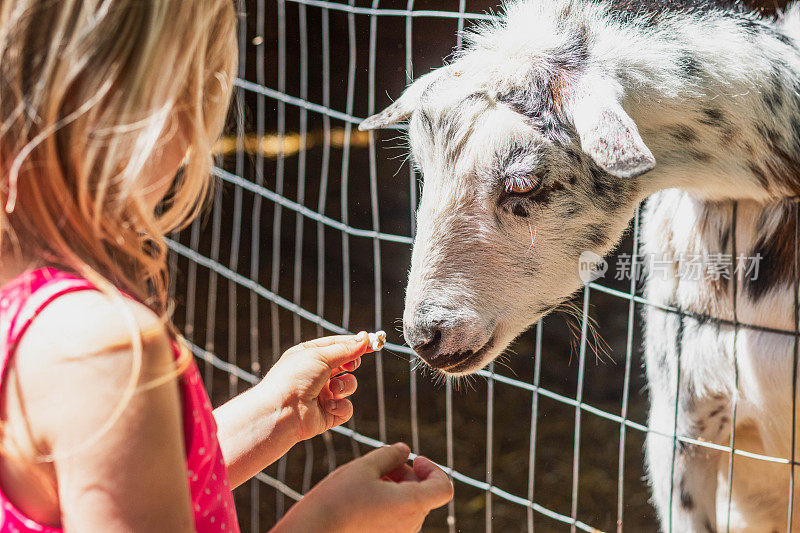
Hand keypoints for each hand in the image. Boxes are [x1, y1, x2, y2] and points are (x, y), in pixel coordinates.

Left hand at [261, 332, 371, 442]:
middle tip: (349, 365)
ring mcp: (322, 394)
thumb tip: (365, 339)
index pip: (337, 345)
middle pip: (346, 364)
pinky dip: (341, 406)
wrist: (281, 412)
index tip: (372, 342)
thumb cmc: (294, 378)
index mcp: (309, 355)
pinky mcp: (328, 413)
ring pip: (349, 385)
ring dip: (345, 385)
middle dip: (351, 364)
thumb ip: (345, 349)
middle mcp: (316, 374)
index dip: (354, 343)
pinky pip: (346, 407)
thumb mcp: (320, 356)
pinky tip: (328, 406)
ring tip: (333, 389)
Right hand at [275, 443, 453, 532]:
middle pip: (424, 494)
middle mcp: (410, 525)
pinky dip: (389, 503)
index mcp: (411, 505)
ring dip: (397, 487)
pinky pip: (397, 519)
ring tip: (370, 480)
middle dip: (408, 474)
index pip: (444, 488)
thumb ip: (390, 455)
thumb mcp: (363, 467)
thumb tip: (405, 450)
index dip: (433, 468)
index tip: (414, 459)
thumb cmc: (337, 500)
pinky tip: (365, 496)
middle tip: (382, 464)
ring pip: (410, 506)